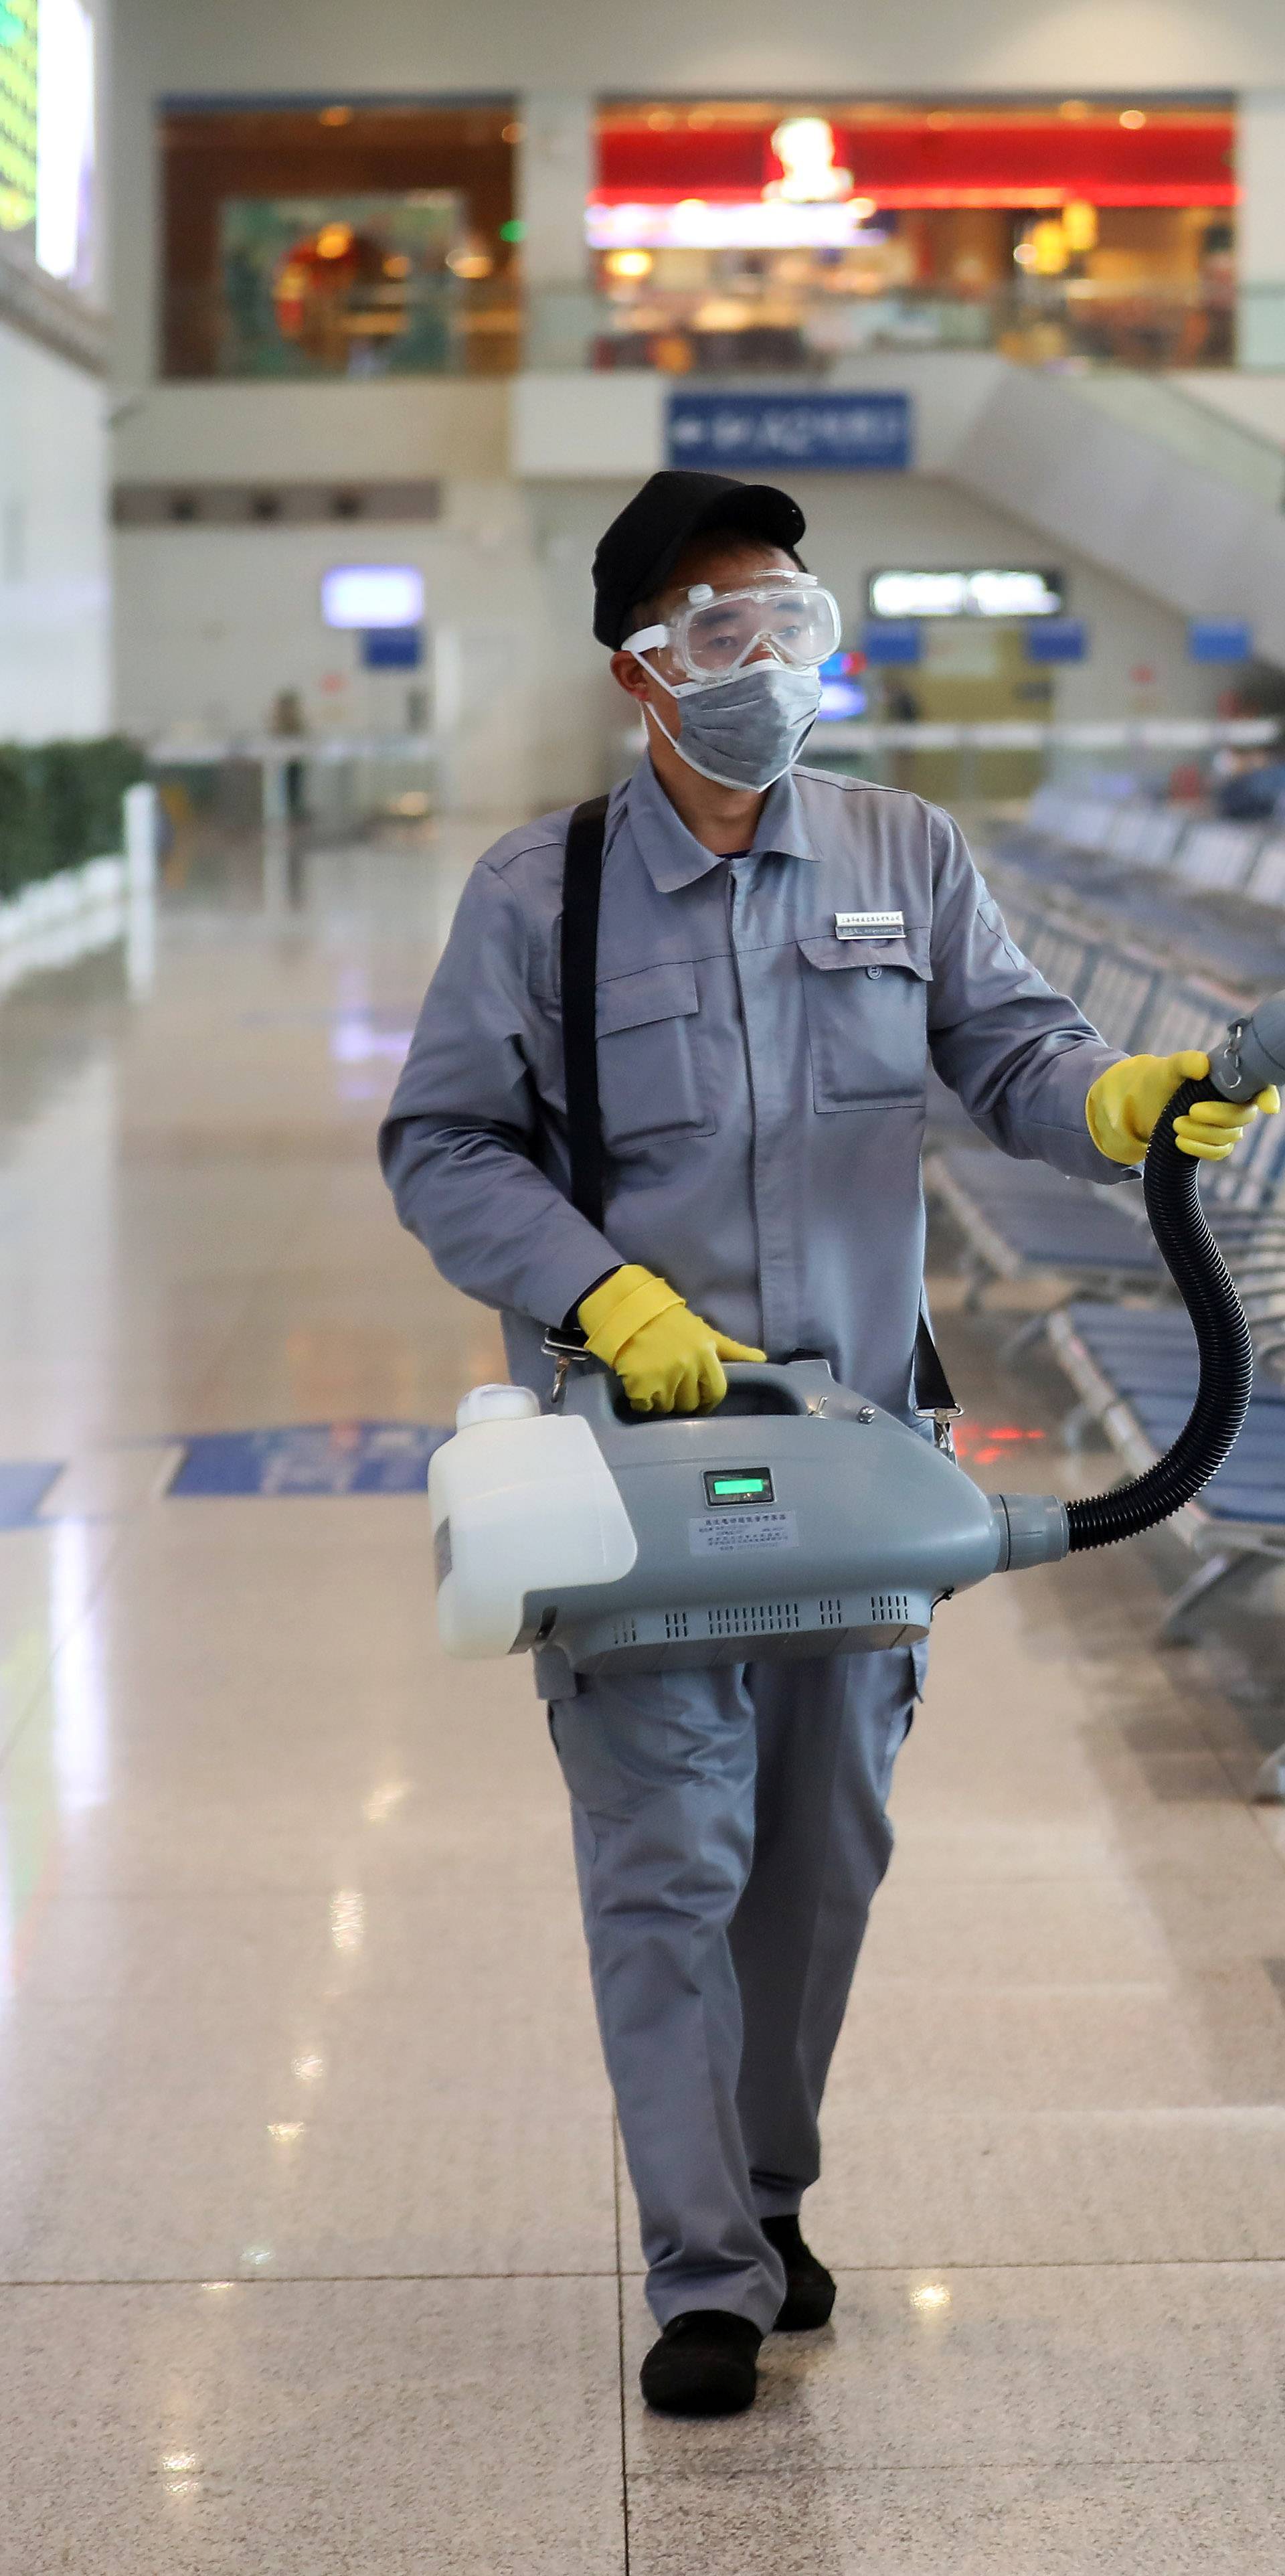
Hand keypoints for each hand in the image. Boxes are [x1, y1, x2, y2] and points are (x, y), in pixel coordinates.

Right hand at [579, 1264, 764, 1413]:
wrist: (628, 1312)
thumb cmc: (670, 1322)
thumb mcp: (705, 1332)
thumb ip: (732, 1349)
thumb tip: (763, 1359)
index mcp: (706, 1353)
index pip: (716, 1391)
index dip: (708, 1400)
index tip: (699, 1400)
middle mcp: (687, 1367)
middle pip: (690, 1403)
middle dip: (682, 1397)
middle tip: (670, 1382)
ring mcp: (664, 1377)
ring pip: (668, 1407)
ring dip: (661, 1399)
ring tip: (653, 1380)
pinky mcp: (640, 1385)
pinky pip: (644, 1406)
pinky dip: (641, 1400)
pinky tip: (638, 1383)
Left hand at [1086, 1051, 1279, 1166]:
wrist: (1145, 1102)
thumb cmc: (1164, 1078)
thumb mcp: (1170, 1067)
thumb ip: (1186, 1061)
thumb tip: (1203, 1066)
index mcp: (1233, 1080)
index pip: (1261, 1088)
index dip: (1268, 1097)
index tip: (1267, 1107)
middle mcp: (1236, 1103)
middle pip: (1243, 1116)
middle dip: (1218, 1116)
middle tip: (1191, 1110)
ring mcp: (1227, 1126)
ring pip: (1229, 1136)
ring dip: (1202, 1133)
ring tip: (1176, 1123)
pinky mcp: (1214, 1144)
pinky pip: (1218, 1152)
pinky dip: (1199, 1149)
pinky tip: (1179, 1141)